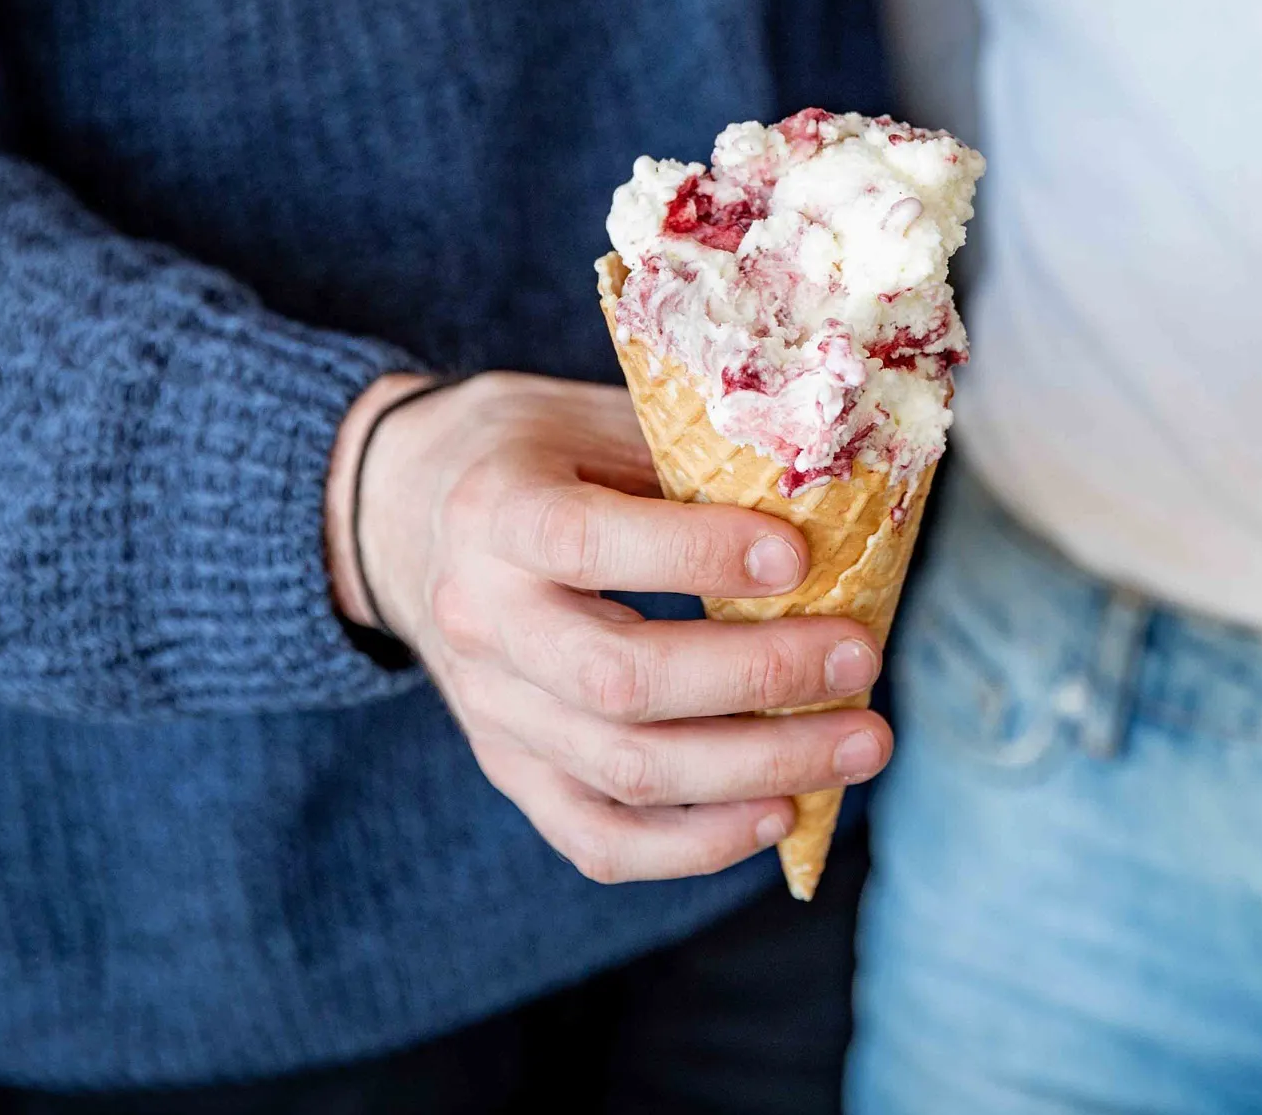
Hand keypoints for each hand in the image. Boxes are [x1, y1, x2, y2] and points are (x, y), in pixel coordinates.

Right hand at [325, 372, 888, 882]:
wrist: (400, 513)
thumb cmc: (530, 453)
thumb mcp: (590, 416)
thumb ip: (686, 456)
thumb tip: (827, 495)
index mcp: (497, 512)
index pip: (589, 545)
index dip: (697, 557)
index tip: (798, 557)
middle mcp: (482, 620)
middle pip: (621, 682)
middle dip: (760, 677)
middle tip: (861, 659)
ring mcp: (492, 709)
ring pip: (624, 772)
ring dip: (759, 769)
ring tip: (861, 743)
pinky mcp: (509, 768)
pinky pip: (598, 840)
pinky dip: (695, 845)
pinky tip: (782, 814)